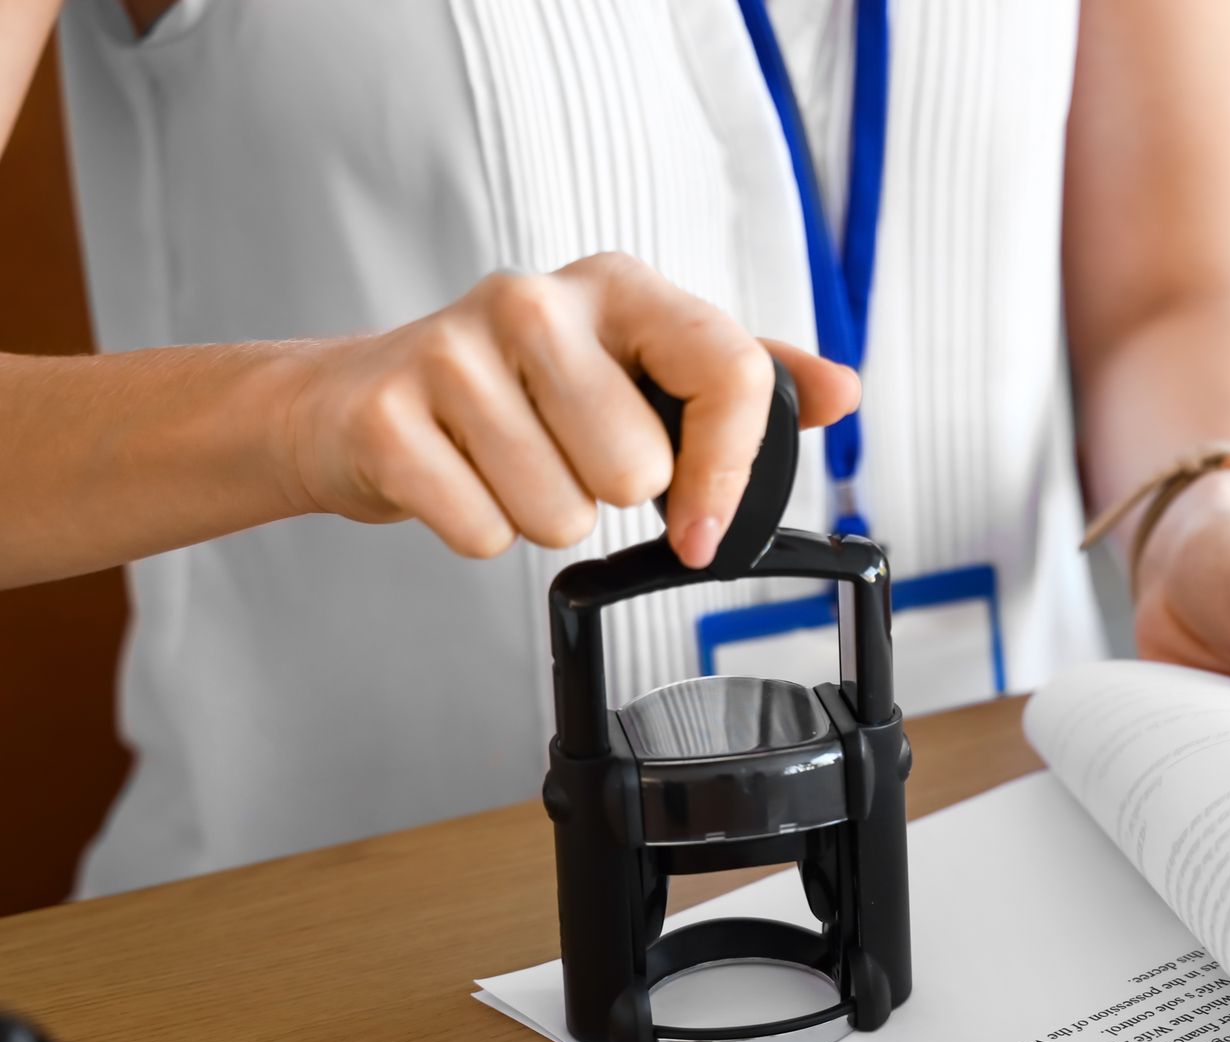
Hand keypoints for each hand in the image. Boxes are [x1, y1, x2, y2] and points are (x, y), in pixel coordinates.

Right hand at [277, 252, 860, 566]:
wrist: (355, 401)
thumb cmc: (519, 391)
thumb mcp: (637, 367)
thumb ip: (741, 378)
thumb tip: (842, 390)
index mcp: (620, 288)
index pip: (728, 370)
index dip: (730, 469)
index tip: (705, 531)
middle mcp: (537, 301)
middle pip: (638, 471)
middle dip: (607, 496)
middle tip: (563, 457)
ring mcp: (455, 352)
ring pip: (562, 513)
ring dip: (541, 516)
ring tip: (508, 465)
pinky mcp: (388, 417)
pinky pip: (483, 533)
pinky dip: (479, 531)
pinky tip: (458, 480)